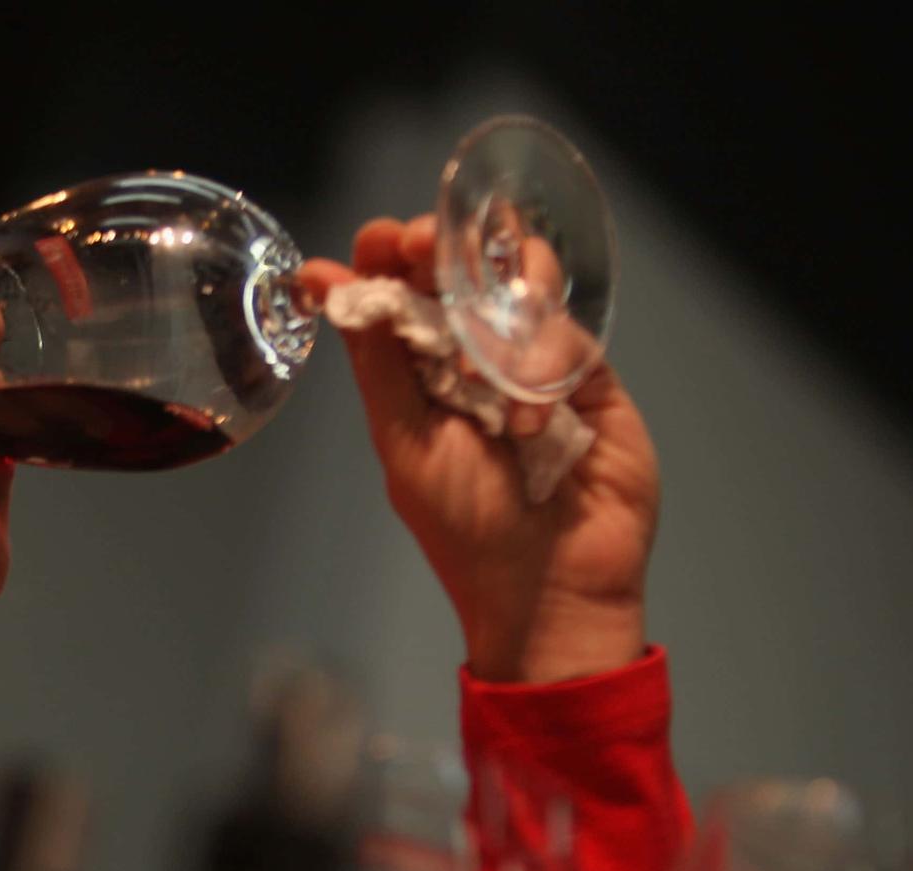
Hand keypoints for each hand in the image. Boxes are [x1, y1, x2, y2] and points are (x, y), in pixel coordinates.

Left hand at [297, 215, 660, 683]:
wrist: (550, 589)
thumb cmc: (467, 529)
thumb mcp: (404, 440)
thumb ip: (374, 359)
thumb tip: (323, 279)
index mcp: (417, 369)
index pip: (400, 287)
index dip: (387, 253)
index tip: (376, 239)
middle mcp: (475, 354)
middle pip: (461, 265)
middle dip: (439, 245)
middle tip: (423, 245)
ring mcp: (534, 357)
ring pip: (521, 279)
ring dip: (496, 296)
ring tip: (479, 352)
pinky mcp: (589, 373)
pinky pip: (566, 328)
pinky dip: (541, 359)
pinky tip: (528, 417)